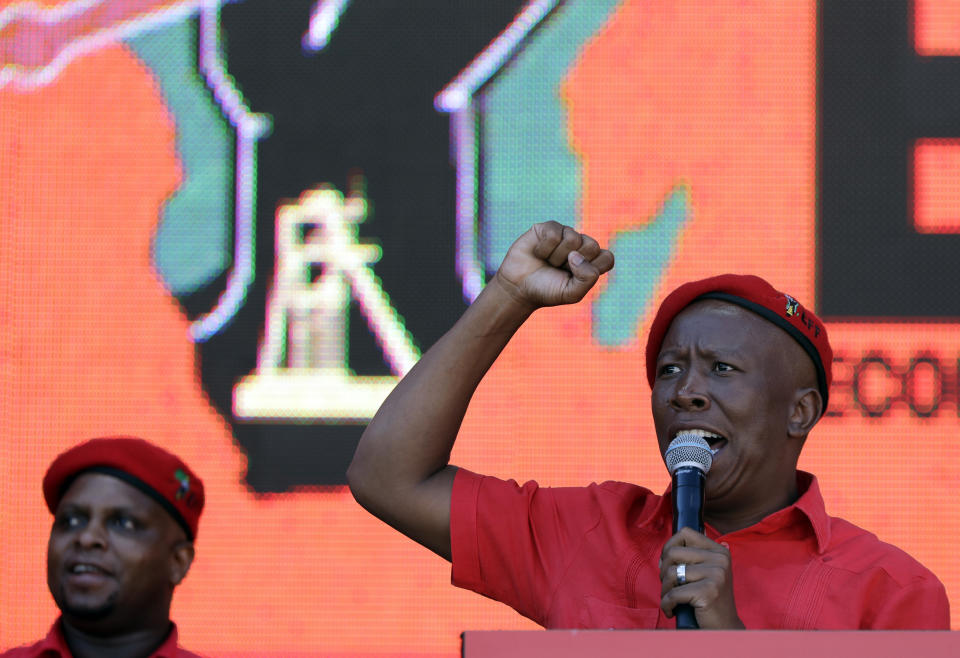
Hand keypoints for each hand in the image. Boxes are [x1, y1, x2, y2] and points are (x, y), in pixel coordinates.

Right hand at [493, 221, 614, 309]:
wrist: (518, 287)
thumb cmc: (546, 290)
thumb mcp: (571, 294)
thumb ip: (587, 278)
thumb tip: (576, 254)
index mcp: (590, 262)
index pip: (607, 258)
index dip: (592, 268)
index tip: (575, 277)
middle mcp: (580, 246)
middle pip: (592, 246)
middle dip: (572, 263)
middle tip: (559, 269)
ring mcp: (565, 234)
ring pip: (573, 238)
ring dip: (556, 257)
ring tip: (548, 262)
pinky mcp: (548, 228)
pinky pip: (554, 234)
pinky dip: (544, 249)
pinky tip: (538, 253)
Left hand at [660, 527, 744, 628]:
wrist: (724, 627)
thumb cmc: (708, 599)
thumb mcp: (705, 571)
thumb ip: (691, 555)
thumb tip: (668, 548)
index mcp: (719, 551)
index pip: (685, 532)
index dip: (669, 547)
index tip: (668, 564)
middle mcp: (720, 560)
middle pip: (673, 553)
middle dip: (663, 571)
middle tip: (669, 586)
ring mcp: (716, 575)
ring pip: (670, 573)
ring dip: (665, 590)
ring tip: (671, 599)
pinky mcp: (708, 592)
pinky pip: (673, 594)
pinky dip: (666, 604)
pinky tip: (672, 611)